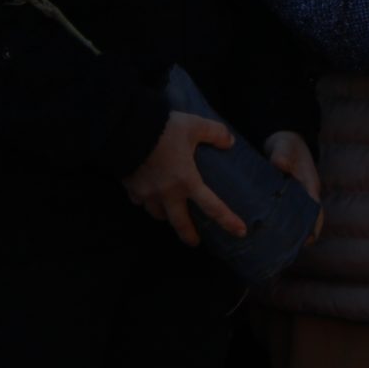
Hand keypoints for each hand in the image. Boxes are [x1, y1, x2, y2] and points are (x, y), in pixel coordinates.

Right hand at [122, 112, 243, 246]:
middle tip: (194, 242)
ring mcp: (147, 194)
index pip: (212, 207)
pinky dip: (145, 201)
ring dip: (165, 216)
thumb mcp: (195, 126)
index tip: (240, 232)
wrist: (128, 130)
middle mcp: (167, 194)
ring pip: (157, 214)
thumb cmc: (164, 130)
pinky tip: (147, 194)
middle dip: (188, 235)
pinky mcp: (131, 189)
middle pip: (180, 223)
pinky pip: (140, 201)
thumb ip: (215, 133)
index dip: (227, 221)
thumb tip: (230, 141)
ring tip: (170, 212)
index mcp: (187, 181)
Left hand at [263, 131, 323, 241]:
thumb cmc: (287, 144)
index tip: (308, 242)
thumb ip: (283, 154)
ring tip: (273, 248)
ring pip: (294, 221)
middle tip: (285, 252)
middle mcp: (304, 196)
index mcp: (309, 186)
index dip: (314, 227)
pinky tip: (263, 234)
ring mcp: (293, 199)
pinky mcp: (282, 200)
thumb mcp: (285, 146)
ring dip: (287, 233)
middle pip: (306, 221)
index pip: (316, 211)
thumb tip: (280, 164)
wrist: (281, 140)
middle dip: (299, 236)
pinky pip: (282, 216)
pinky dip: (277, 225)